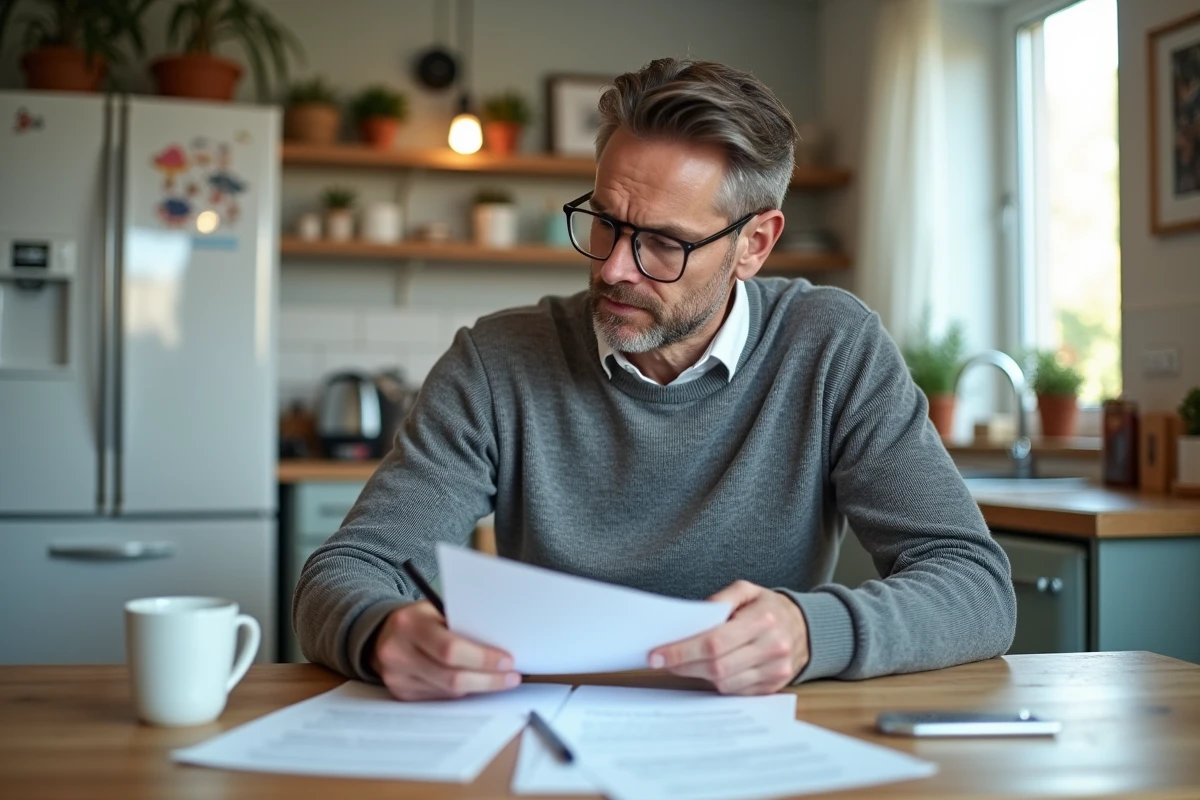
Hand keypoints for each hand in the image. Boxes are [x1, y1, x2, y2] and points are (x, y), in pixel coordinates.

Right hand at [371, 600, 521, 700]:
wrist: (382, 634)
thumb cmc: (419, 620)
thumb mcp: (435, 610)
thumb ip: (461, 624)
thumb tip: (499, 644)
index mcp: (409, 624)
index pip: (450, 648)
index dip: (482, 658)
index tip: (507, 661)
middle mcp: (398, 652)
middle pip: (451, 677)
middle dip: (487, 680)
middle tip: (511, 677)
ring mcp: (397, 677)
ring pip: (447, 693)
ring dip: (478, 688)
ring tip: (499, 680)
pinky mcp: (401, 693)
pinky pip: (439, 699)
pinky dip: (460, 693)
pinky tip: (474, 684)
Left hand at [649, 580, 809, 694]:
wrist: (807, 627)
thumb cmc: (769, 607)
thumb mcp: (747, 590)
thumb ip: (720, 599)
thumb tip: (692, 619)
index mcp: (763, 620)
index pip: (715, 642)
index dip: (683, 651)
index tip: (657, 655)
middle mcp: (772, 648)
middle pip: (717, 667)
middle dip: (683, 665)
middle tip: (661, 661)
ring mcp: (775, 671)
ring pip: (725, 683)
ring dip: (697, 676)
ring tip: (681, 664)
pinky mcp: (773, 687)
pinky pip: (736, 691)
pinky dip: (717, 683)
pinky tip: (707, 670)